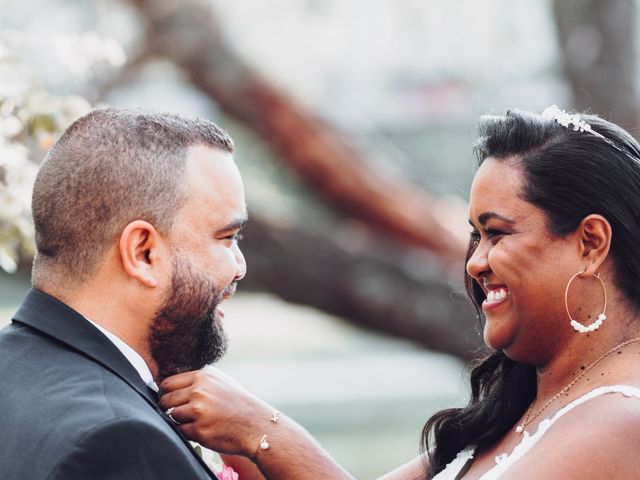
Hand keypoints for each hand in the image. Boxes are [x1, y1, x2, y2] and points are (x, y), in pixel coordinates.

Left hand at [159, 367, 275, 457]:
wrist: (256, 424)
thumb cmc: (239, 403)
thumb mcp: (221, 381)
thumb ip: (198, 381)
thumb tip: (172, 385)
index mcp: (203, 376)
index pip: (168, 383)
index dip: (166, 393)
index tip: (170, 400)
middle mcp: (199, 391)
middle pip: (165, 400)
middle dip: (170, 407)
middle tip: (182, 412)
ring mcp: (198, 411)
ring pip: (172, 416)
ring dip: (180, 420)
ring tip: (198, 420)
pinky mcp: (199, 430)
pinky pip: (180, 431)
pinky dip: (187, 432)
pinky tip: (203, 429)